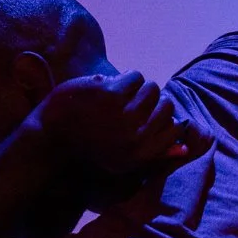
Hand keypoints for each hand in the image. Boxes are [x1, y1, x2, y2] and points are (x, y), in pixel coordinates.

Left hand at [31, 70, 203, 176]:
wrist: (52, 137)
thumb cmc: (89, 148)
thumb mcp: (123, 160)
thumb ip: (156, 154)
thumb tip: (185, 148)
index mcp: (141, 155)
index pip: (175, 128)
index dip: (166, 116)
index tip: (150, 113)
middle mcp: (136, 138)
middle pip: (166, 105)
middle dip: (152, 100)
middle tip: (132, 102)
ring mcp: (124, 116)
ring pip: (151, 88)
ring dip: (137, 87)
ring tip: (119, 95)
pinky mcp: (110, 96)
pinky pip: (134, 76)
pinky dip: (124, 78)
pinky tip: (108, 87)